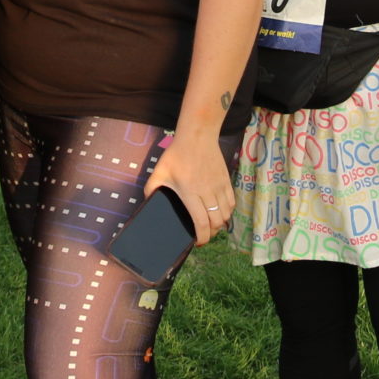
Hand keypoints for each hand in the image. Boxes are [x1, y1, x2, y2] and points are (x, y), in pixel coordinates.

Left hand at [142, 131, 236, 245]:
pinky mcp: (226, 181)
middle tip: (203, 234)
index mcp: (190, 192)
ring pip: (225, 214)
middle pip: (216, 223)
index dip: (202, 238)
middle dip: (210, 234)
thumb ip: (152, 189)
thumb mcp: (159, 171)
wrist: (197, 136)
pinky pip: (231, 203)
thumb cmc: (176, 154)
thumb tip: (148, 203)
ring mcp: (219, 187)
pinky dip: (227, 212)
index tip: (197, 242)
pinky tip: (219, 212)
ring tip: (211, 225)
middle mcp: (208, 192)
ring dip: (219, 224)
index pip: (202, 223)